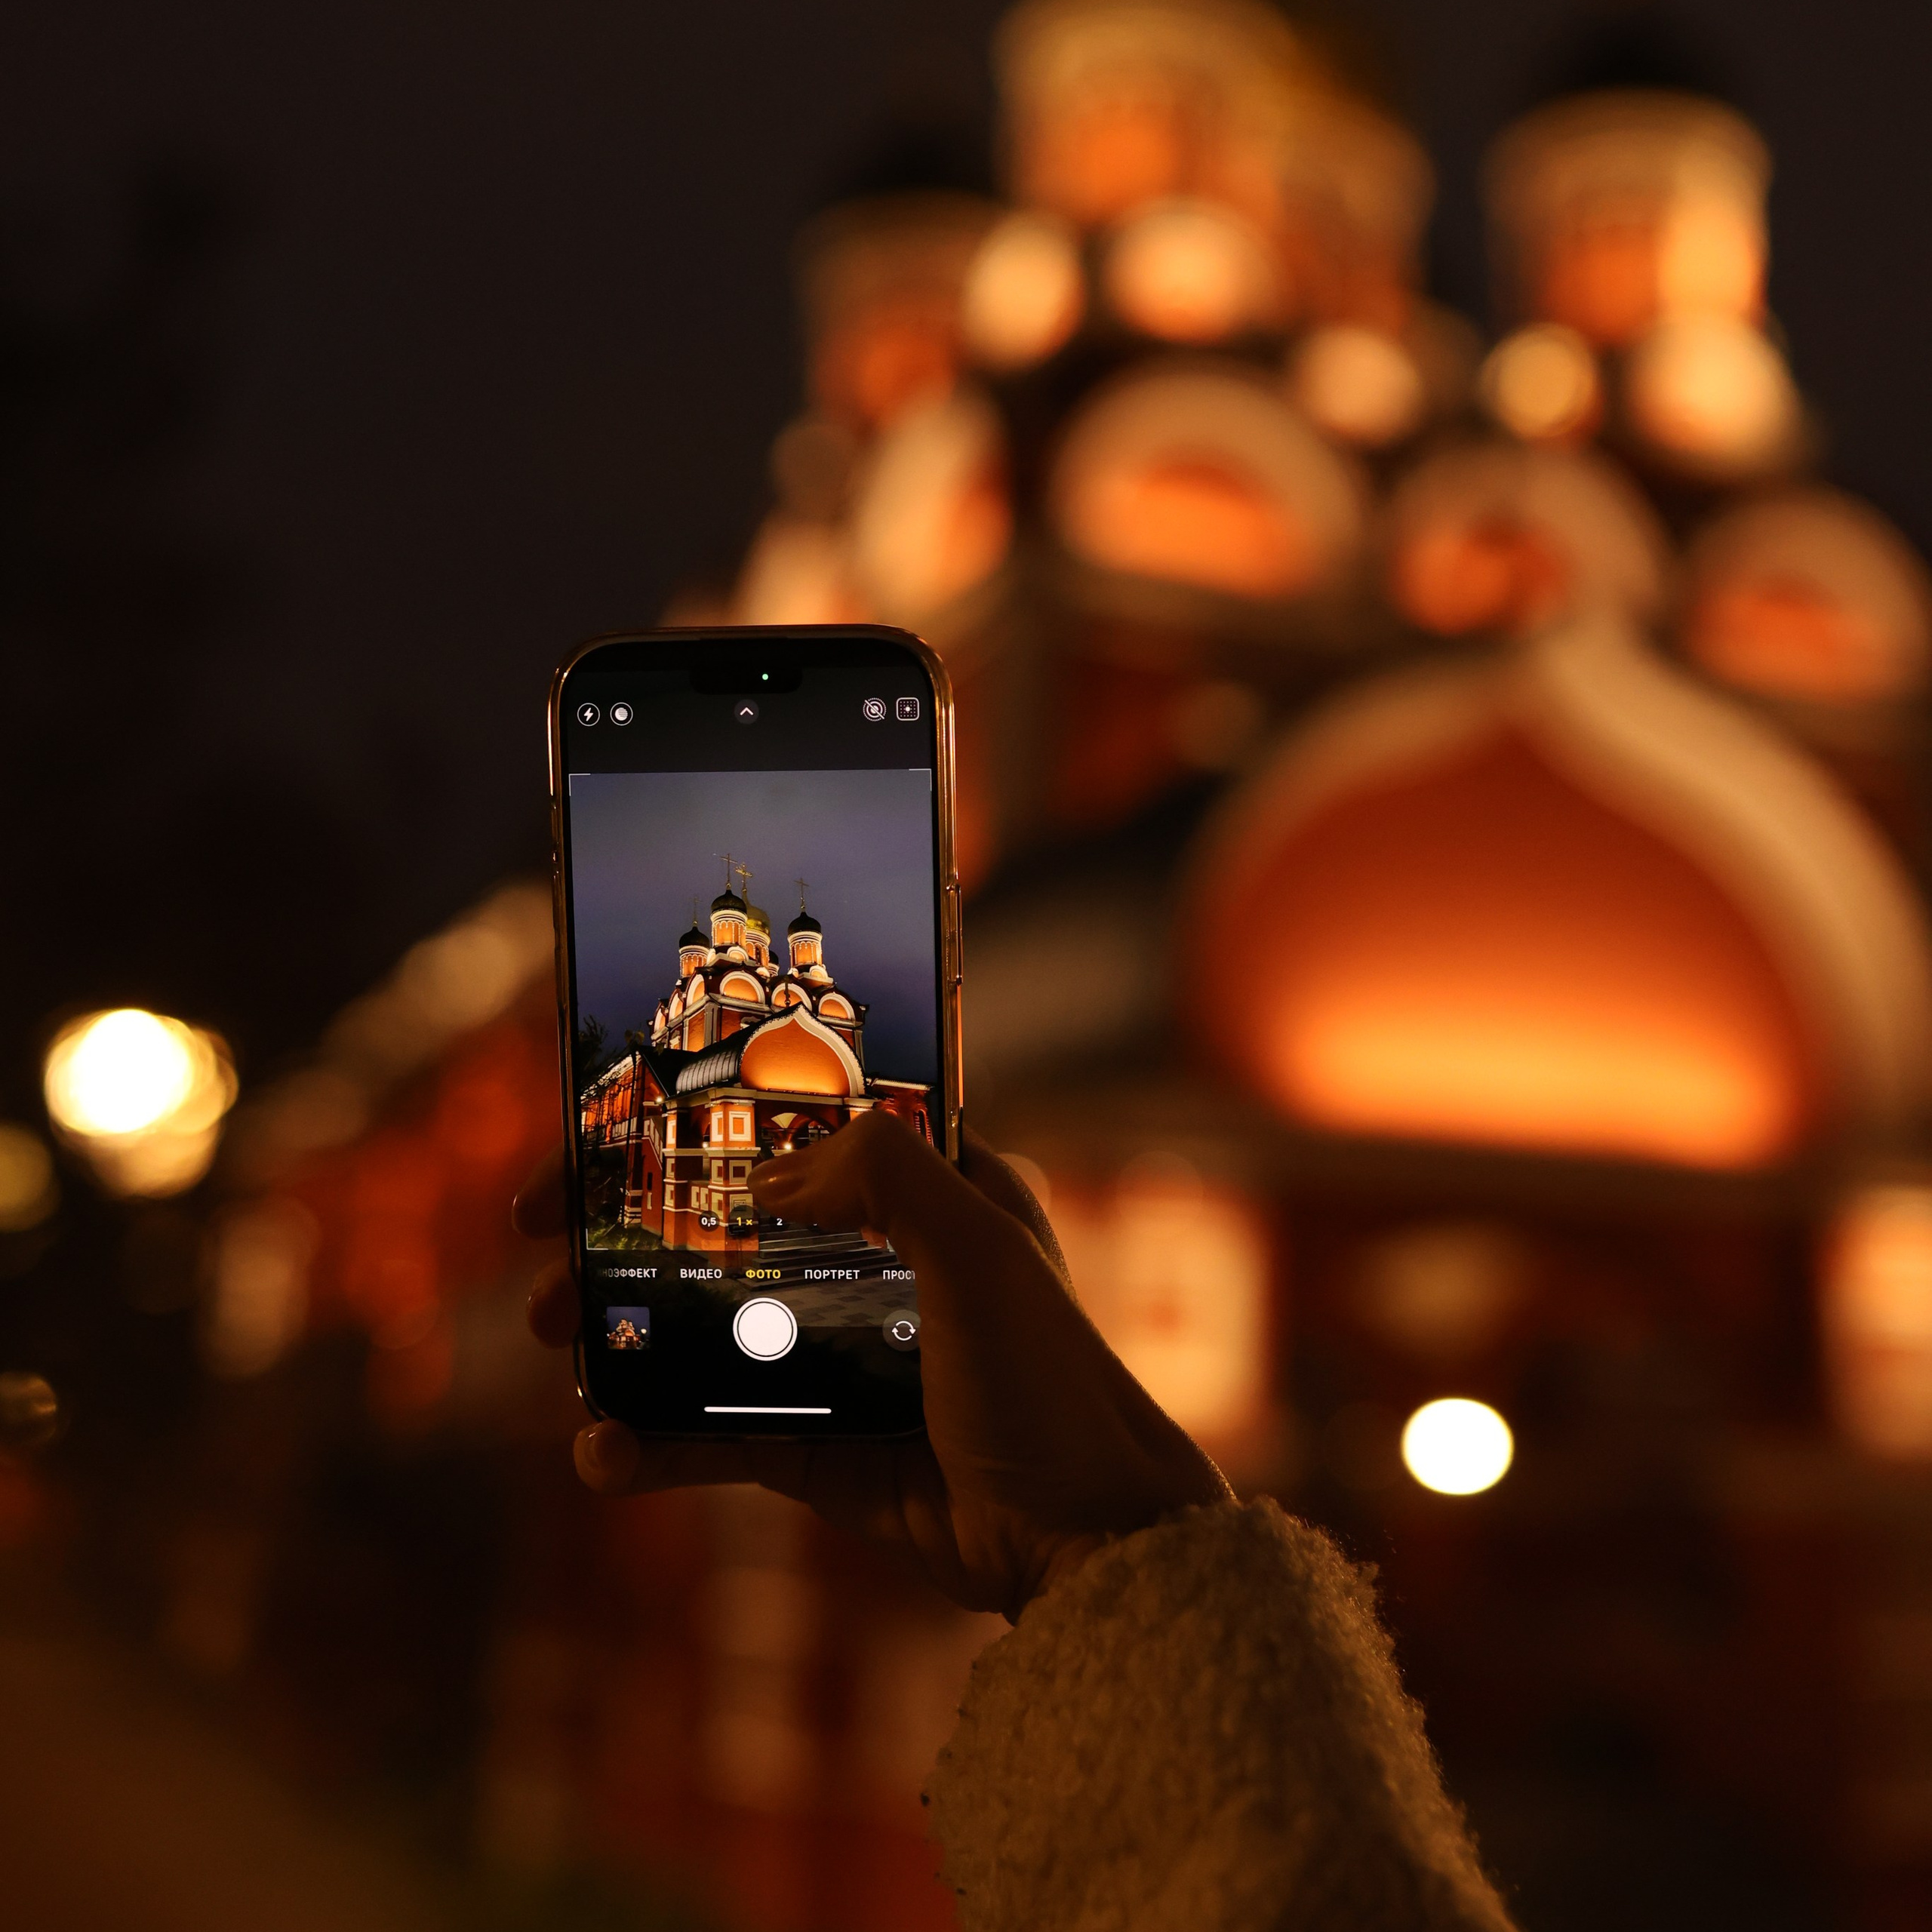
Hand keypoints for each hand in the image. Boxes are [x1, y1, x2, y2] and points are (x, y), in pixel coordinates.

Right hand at [517, 1112, 1228, 1618]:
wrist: (1086, 1542)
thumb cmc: (1053, 1382)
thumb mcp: (982, 1248)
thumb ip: (884, 1176)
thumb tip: (763, 1181)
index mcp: (935, 1191)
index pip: (796, 1129)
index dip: (702, 1121)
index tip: (605, 1130)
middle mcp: (880, 1263)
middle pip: (726, 1226)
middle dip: (627, 1230)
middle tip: (538, 1243)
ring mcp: (842, 1356)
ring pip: (704, 1328)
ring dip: (622, 1331)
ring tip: (551, 1338)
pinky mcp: (819, 1445)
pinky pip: (716, 1433)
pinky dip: (653, 1442)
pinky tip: (600, 1454)